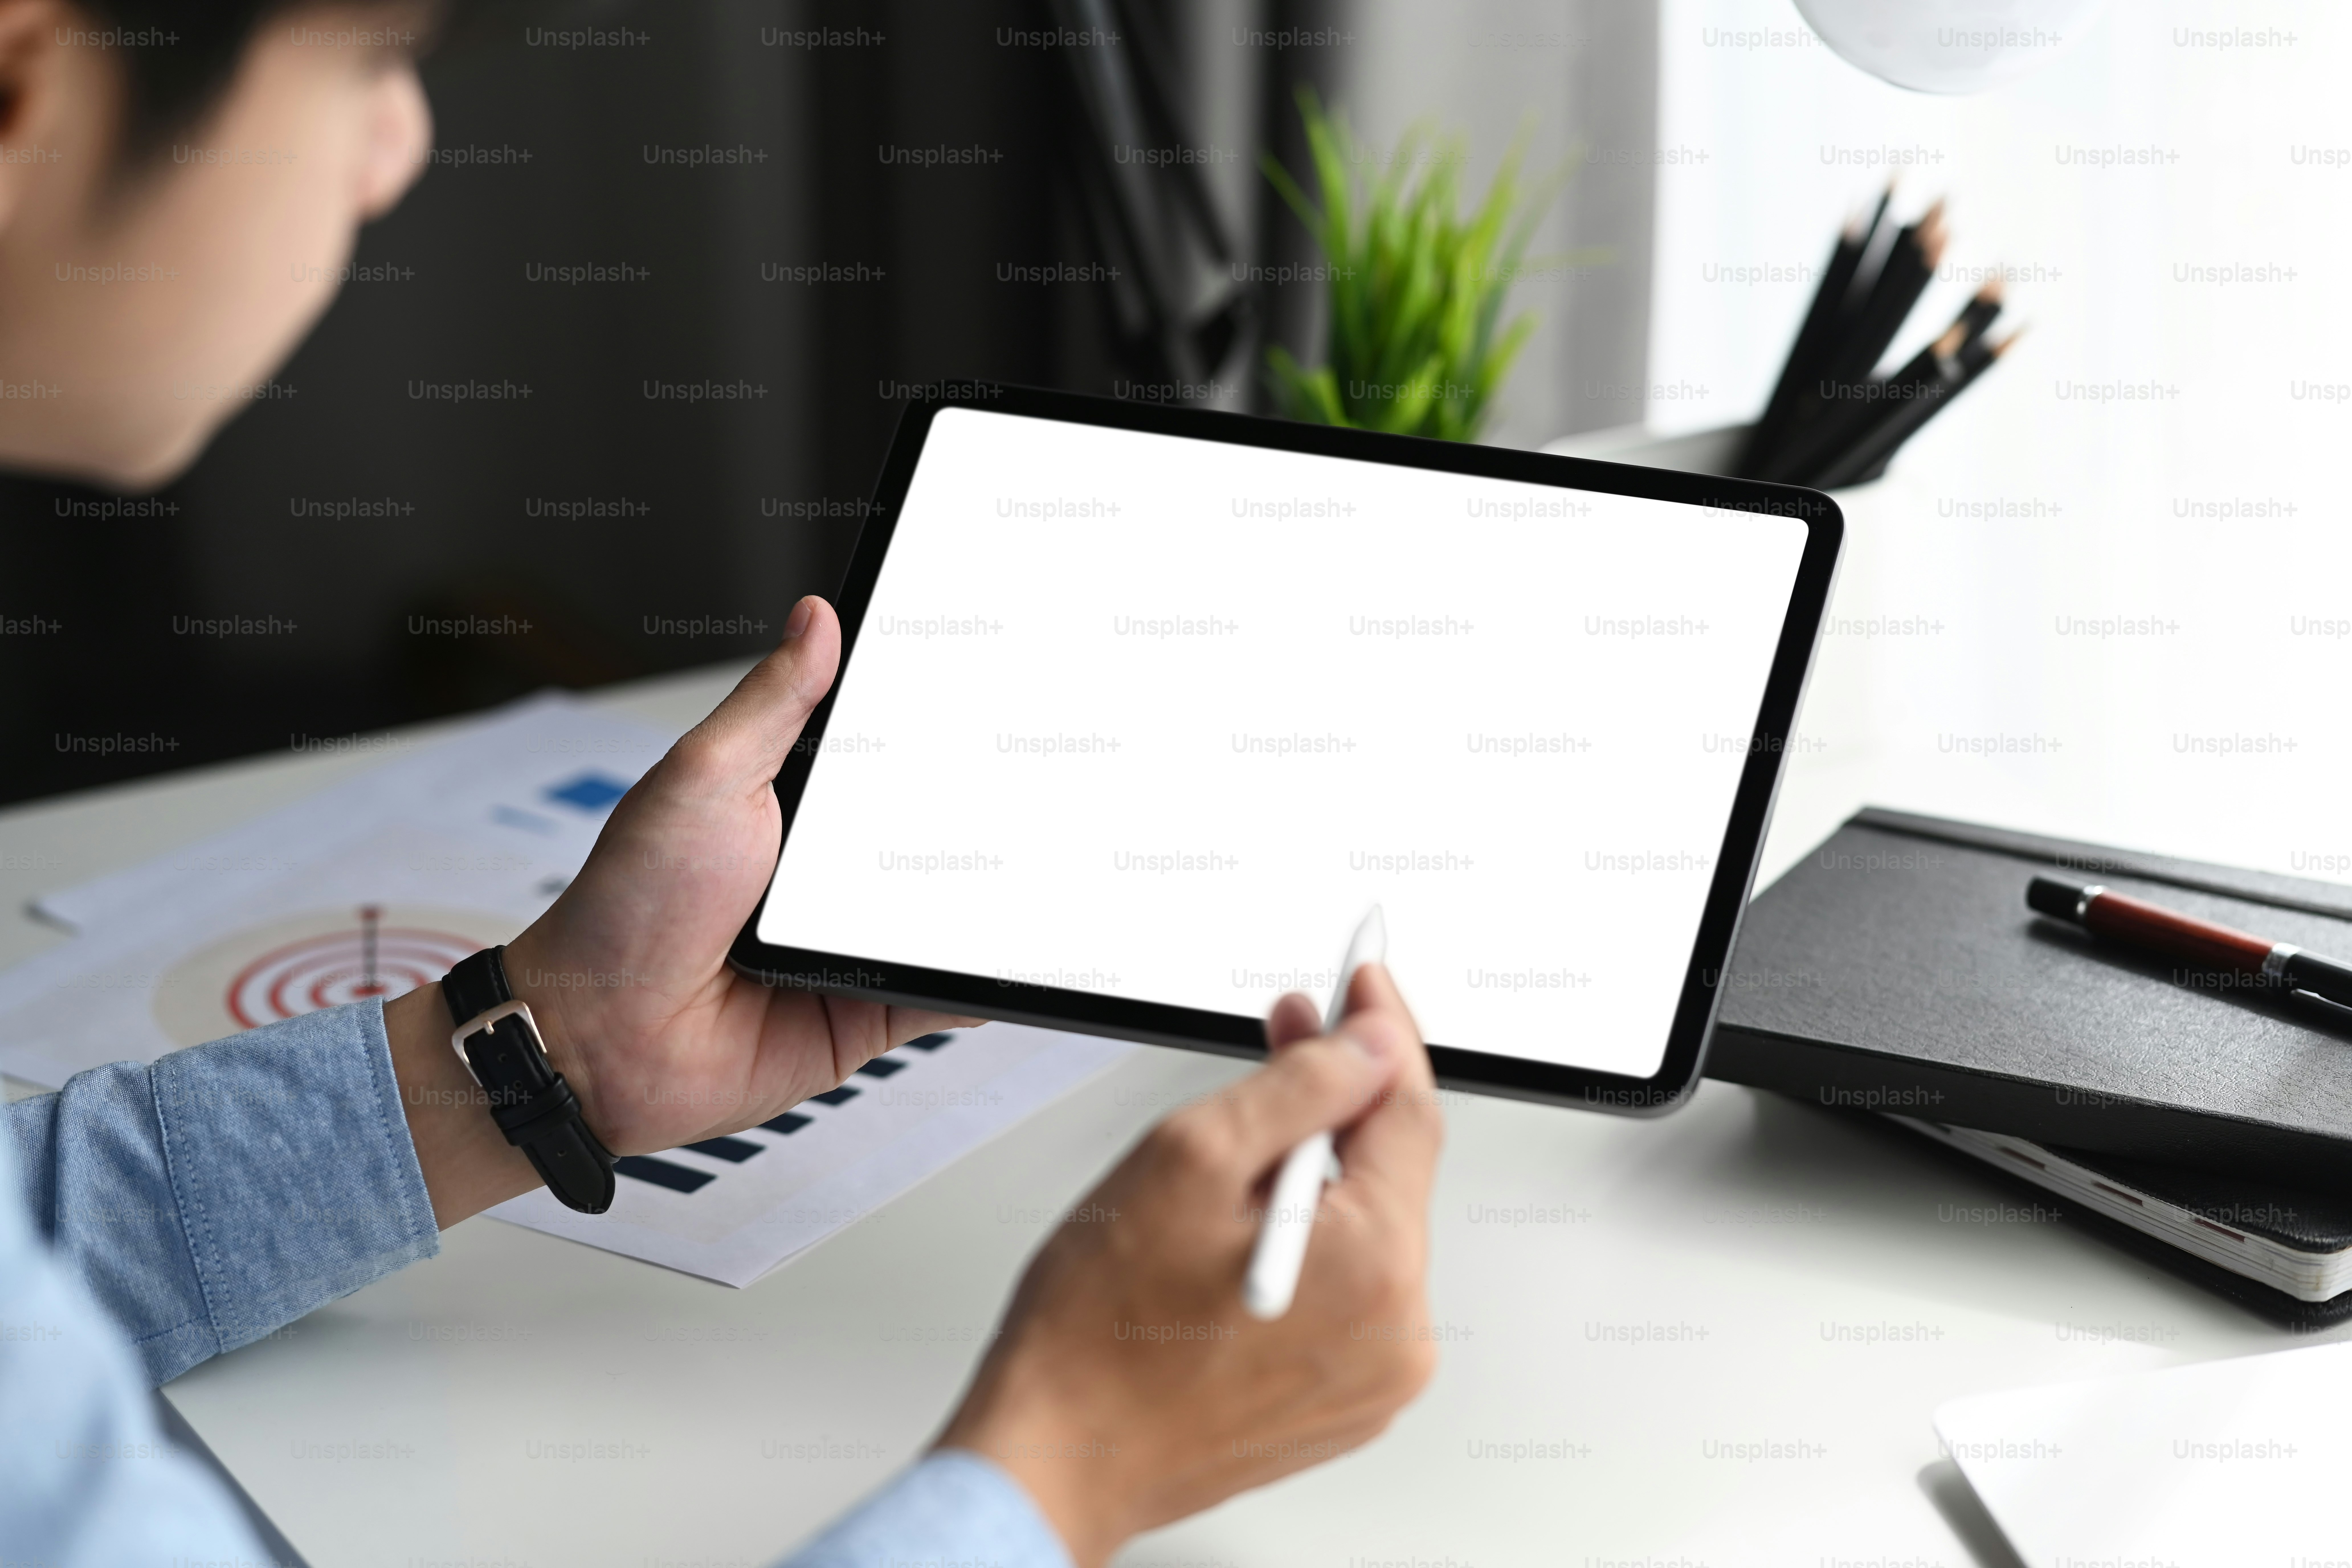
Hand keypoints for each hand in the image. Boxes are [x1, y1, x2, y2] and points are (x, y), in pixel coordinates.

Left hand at [384, 596, 977, 1224]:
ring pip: (950, 912)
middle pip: (934, 831)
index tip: (994, 690)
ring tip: (1050, 858)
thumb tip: (816, 617)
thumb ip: (772, 704)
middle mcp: (831, 874)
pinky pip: (946, 992)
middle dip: (985, 811)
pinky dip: (981, 978)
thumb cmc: (626, 907)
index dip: (937, 726)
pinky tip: (1017, 952)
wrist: (602, 1038)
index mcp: (795, 805)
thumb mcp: (703, 777)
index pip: (887, 754)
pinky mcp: (870, 1009)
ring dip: (990, 896)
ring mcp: (854, 943)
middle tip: (1038, 774)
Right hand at [937, 964, 1444, 1566]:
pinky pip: (1348, 1290)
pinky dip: (1310, 1242)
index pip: (1409, 1108)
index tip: (1364, 984)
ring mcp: (1373, 1376)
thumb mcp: (1192, 1158)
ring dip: (1317, 1171)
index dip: (1383, 1031)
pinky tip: (1243, 1226)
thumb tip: (1373, 1046)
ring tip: (1235, 1157)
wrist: (1057, 1454)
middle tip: (1289, 1034)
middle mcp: (1395, 1332)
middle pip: (1391, 1169)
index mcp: (1374, 1266)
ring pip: (1366, 1228)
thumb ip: (1302, 1087)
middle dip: (1339, 1096)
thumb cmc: (1099, 1331)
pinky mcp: (1341, 1400)